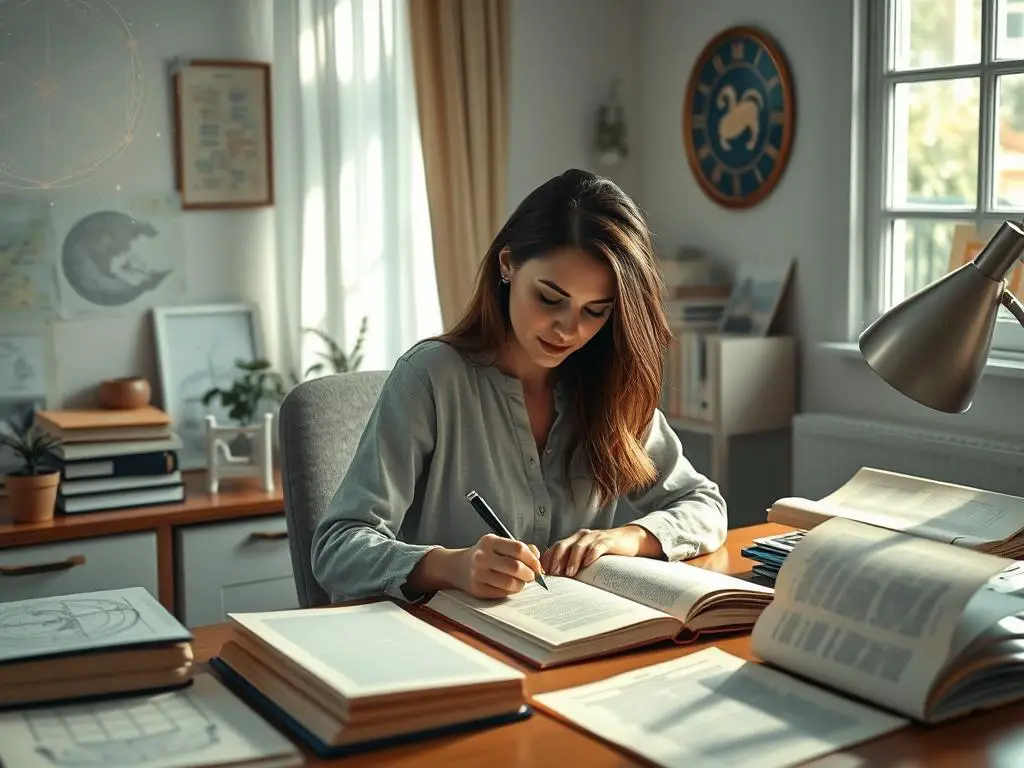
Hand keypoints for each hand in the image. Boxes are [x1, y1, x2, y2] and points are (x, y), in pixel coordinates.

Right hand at [449, 534, 543, 598]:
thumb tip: (537, 558)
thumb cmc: (484, 555)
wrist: (456, 567)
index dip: (533, 559)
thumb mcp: (498, 544)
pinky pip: (502, 593)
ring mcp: (478, 574)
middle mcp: (482, 556)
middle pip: (516, 567)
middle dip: (530, 574)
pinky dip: (510, 591)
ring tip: (520, 582)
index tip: (537, 567)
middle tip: (531, 577)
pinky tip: (509, 587)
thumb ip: (519, 548)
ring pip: (510, 583)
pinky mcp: (477, 589)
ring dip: (521, 585)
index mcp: (490, 541)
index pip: (518, 549)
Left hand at [541, 525, 660, 577]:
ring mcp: (594, 537)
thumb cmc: (604, 551)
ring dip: (572, 560)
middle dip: (557, 560)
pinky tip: (588, 563)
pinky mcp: (608, 541)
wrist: (628, 539)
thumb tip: (558, 580)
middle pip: (563, 545)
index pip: (556, 547)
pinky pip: (597, 547)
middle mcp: (582, 536)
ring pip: (579, 546)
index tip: (544, 574)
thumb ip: (573, 561)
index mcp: (574, 539)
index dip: (548, 560)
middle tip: (554, 575)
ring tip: (569, 573)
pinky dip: (591, 554)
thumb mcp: (586, 554)